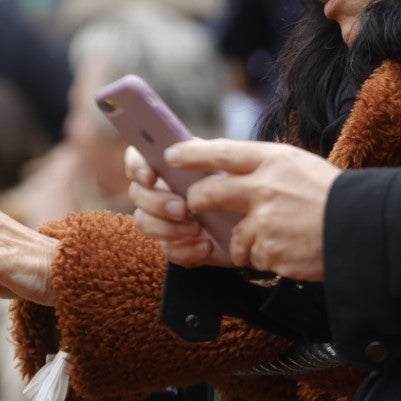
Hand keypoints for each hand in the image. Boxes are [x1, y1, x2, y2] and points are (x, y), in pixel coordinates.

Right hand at [125, 145, 235, 268]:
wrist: (264, 220)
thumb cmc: (246, 185)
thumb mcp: (232, 165)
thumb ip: (205, 154)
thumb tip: (175, 150)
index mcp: (172, 166)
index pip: (138, 160)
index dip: (137, 167)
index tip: (150, 177)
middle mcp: (163, 190)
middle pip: (138, 194)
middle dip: (157, 203)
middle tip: (184, 209)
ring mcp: (166, 219)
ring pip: (145, 222)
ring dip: (168, 228)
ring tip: (198, 229)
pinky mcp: (177, 244)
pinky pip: (167, 250)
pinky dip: (185, 250)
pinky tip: (206, 246)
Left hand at [166, 140, 339, 281]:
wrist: (362, 227)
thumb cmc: (332, 196)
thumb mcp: (299, 165)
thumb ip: (265, 167)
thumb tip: (227, 169)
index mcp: (274, 160)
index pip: (222, 152)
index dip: (192, 154)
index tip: (172, 156)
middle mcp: (264, 187)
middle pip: (208, 193)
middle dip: (196, 202)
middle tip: (195, 206)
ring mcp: (265, 221)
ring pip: (234, 236)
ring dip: (248, 242)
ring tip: (280, 237)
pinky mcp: (269, 250)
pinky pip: (254, 258)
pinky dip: (267, 258)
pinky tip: (291, 250)